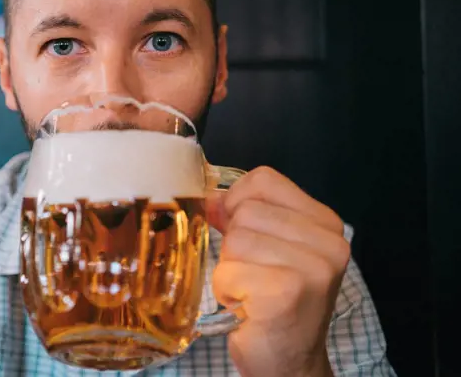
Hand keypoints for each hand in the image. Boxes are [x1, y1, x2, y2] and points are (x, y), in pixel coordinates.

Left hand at [206, 166, 348, 376]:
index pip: (264, 179)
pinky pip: (229, 272)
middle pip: (246, 211)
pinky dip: (227, 291)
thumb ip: (246, 215)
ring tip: (250, 291)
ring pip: (235, 240)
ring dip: (229, 269)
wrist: (290, 363)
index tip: (236, 227)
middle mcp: (329, 243)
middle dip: (234, 244)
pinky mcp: (287, 293)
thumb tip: (208, 198)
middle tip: (252, 274)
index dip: (236, 200)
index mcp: (326, 223)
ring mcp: (312, 268)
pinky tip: (246, 307)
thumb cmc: (275, 302)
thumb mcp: (271, 247)